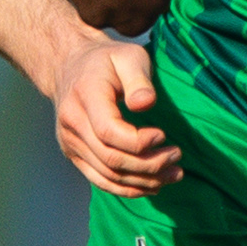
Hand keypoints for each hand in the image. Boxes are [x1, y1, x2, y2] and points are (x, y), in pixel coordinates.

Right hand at [51, 37, 179, 196]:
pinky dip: (128, 189)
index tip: (163, 136)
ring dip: (144, 181)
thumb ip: (139, 79)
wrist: (70, 66)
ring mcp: (70, 142)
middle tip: (177, 156)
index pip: (110, 132)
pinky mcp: (75, 154)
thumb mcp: (128, 57)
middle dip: (149, 164)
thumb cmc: (106, 60)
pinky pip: (101, 181)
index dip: (140, 142)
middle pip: (111, 159)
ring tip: (174, 174)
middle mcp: (72, 124)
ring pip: (108, 176)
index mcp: (84, 97)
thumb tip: (146, 104)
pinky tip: (154, 185)